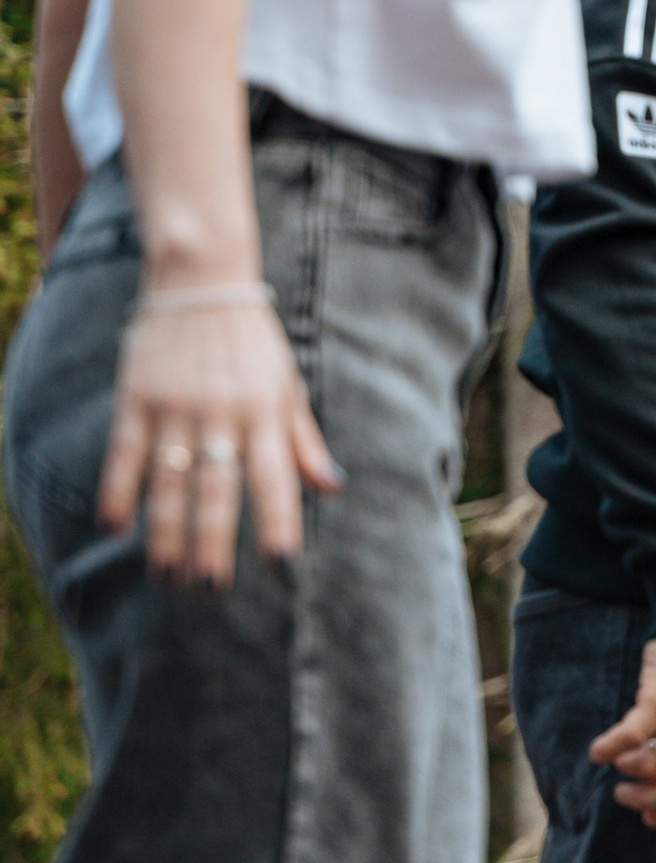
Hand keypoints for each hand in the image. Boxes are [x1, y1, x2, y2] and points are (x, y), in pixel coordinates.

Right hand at [98, 290, 341, 583]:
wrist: (202, 276)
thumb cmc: (252, 341)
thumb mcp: (288, 384)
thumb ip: (305, 440)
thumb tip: (333, 488)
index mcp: (266, 412)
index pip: (276, 477)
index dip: (279, 520)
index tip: (281, 564)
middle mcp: (223, 413)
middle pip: (218, 487)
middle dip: (214, 540)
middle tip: (210, 586)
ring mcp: (177, 406)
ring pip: (171, 478)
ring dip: (167, 530)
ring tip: (168, 573)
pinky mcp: (137, 396)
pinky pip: (125, 451)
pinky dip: (119, 490)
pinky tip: (116, 527)